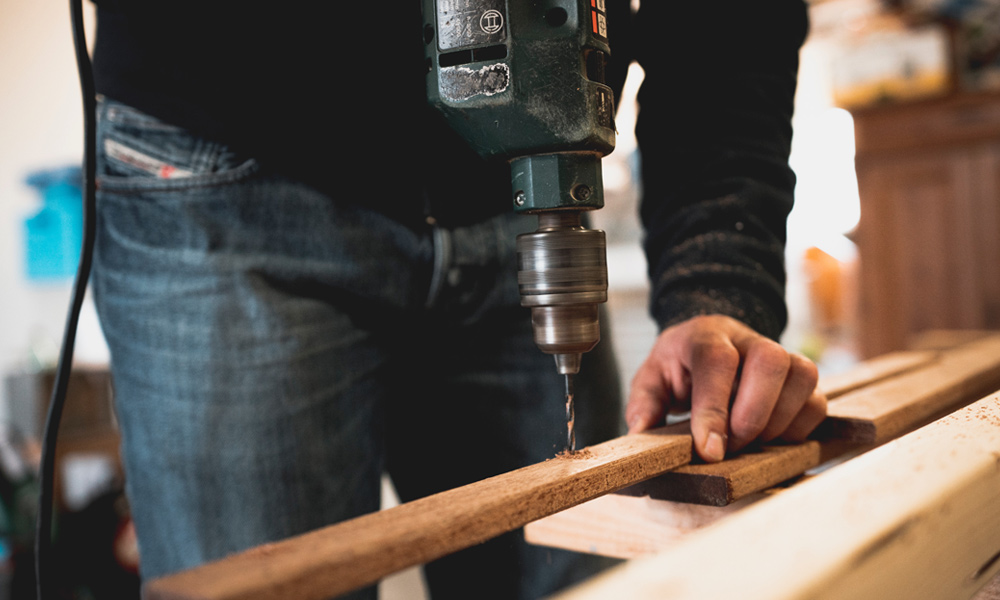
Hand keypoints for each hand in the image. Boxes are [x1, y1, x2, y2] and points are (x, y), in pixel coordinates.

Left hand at [626, 315, 825, 461]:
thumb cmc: (680, 368)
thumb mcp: (652, 379)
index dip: (714, 408)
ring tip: (748, 441)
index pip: (716, 361)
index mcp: (706, 335)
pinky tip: (770, 438)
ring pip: (802, 377)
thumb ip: (644, 403)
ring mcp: (782, 354)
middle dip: (752, 415)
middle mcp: (748, 339)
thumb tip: (643, 431)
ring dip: (777, 423)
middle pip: (770, 361)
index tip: (710, 451)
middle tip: (730, 446)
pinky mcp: (802, 379)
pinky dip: (797, 429)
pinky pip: (817, 402)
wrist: (710, 344)